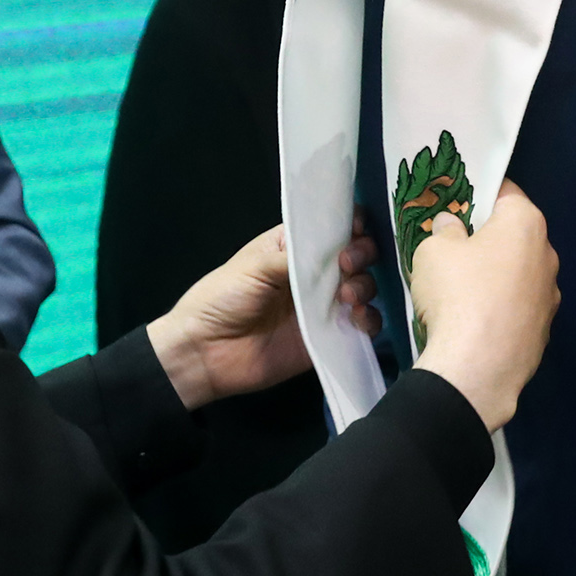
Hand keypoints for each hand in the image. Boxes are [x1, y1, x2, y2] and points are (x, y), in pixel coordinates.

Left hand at [148, 216, 381, 409]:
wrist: (206, 352)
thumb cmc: (222, 298)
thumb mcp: (254, 267)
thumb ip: (296, 257)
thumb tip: (336, 248)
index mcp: (291, 247)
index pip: (330, 228)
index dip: (349, 223)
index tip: (355, 228)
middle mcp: (312, 272)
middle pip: (355, 254)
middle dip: (361, 252)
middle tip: (347, 264)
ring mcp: (322, 305)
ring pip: (364, 286)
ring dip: (365, 285)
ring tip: (347, 296)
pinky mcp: (328, 337)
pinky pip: (362, 324)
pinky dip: (369, 319)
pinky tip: (357, 319)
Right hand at [409, 178, 559, 431]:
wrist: (478, 368)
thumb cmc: (457, 293)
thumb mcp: (433, 249)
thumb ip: (445, 230)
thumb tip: (454, 227)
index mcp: (526, 223)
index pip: (505, 192)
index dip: (478, 194)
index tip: (456, 204)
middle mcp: (547, 255)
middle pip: (515, 234)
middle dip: (488, 237)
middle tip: (455, 247)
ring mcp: (550, 297)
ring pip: (519, 273)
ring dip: (497, 275)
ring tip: (463, 290)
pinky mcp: (544, 332)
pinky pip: (519, 307)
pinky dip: (502, 308)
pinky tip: (476, 322)